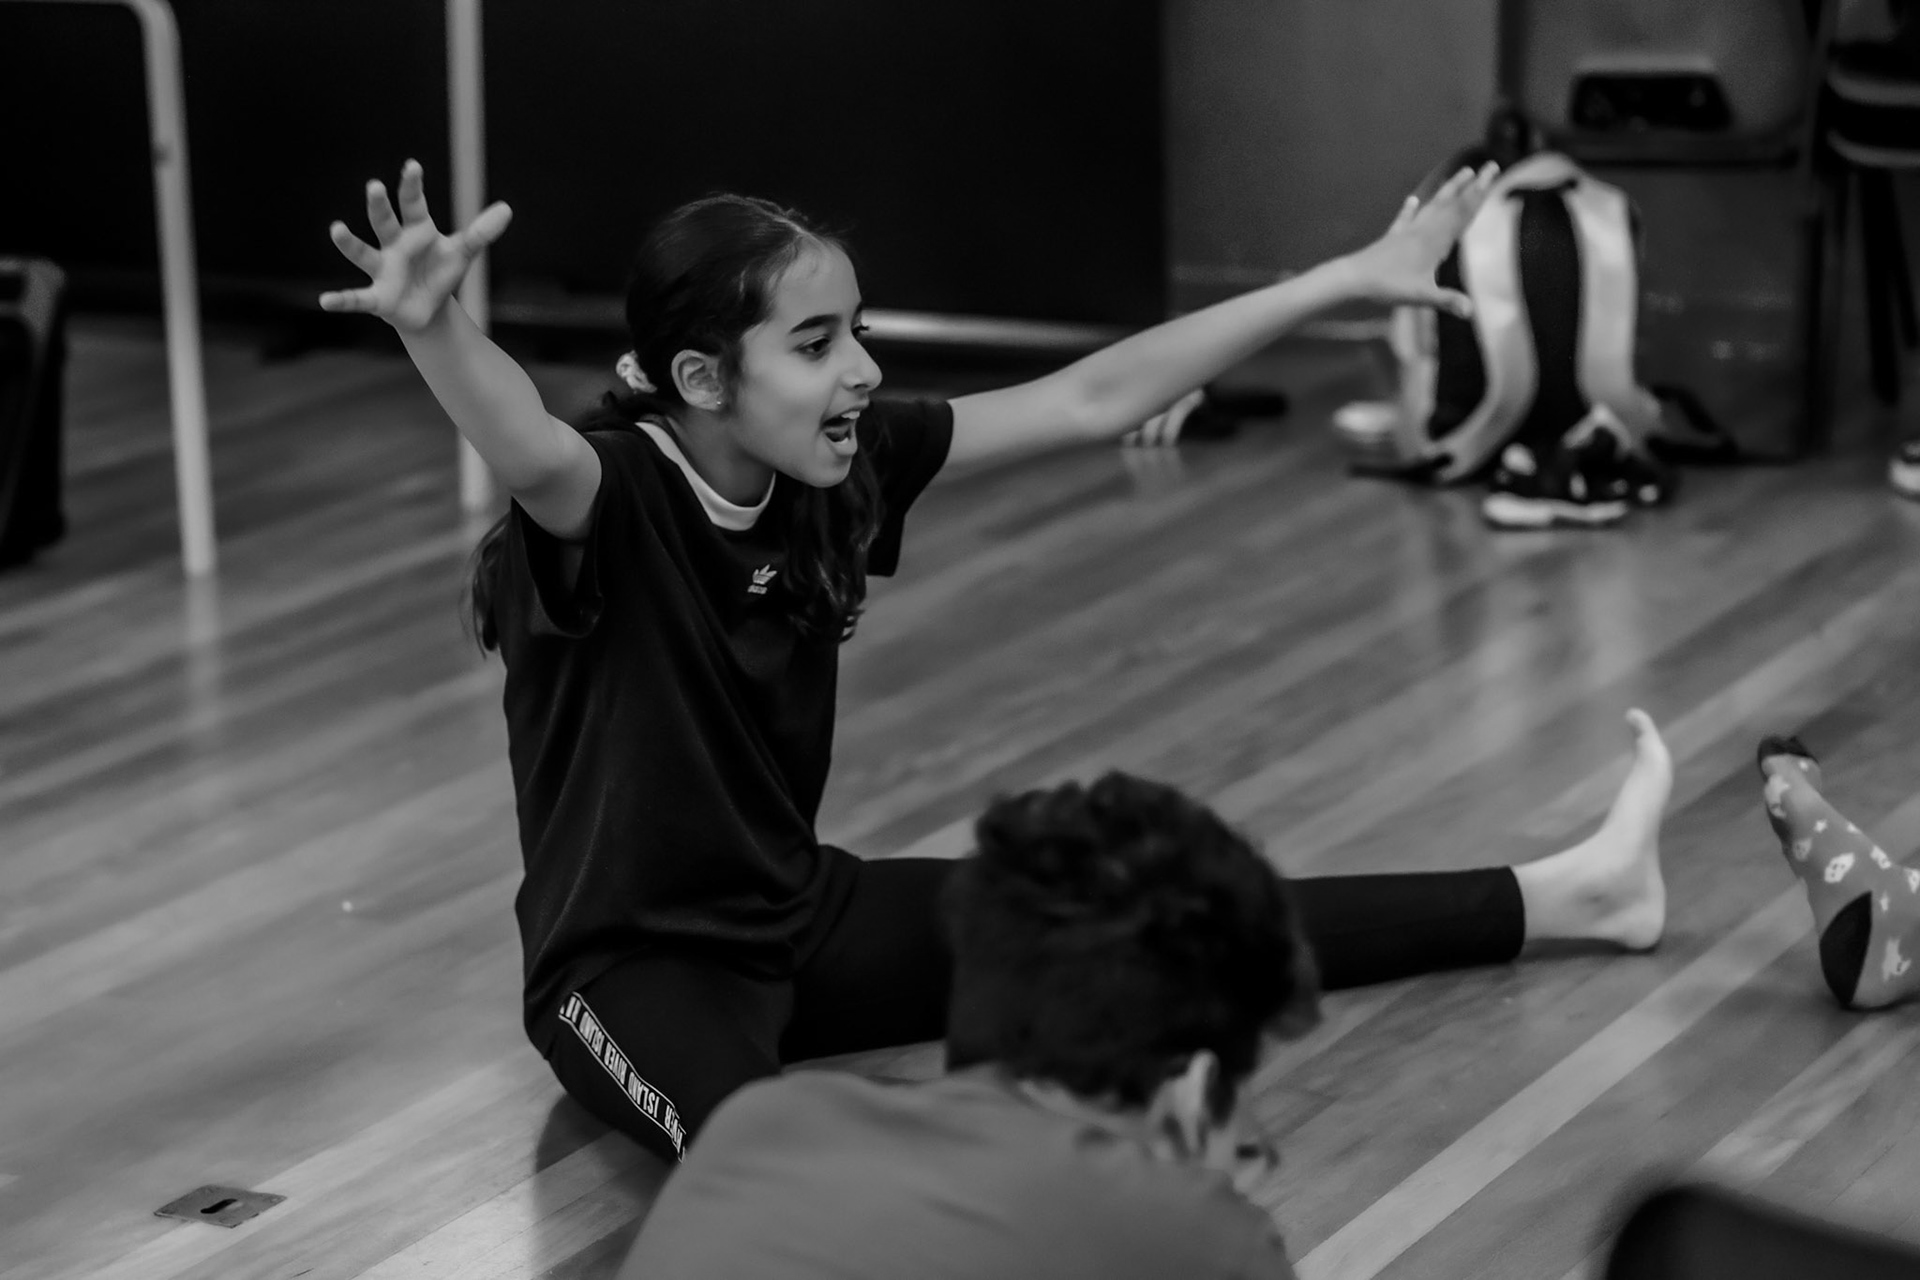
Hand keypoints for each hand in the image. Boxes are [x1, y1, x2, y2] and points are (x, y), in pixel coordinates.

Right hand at [319, 159, 511, 332]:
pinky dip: (341, 300)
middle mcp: (393, 246)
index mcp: (415, 231)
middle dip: (379, 206)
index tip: (413, 166)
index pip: (413, 204)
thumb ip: (481, 232)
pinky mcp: (377, 297)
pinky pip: (356, 298)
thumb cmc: (441, 272)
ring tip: (337, 229)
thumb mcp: (463, 252)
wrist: (429, 308)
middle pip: (384, 221)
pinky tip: (325, 301)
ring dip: (349, 243)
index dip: (412, 186)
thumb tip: (507, 208)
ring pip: (362, 252)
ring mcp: (382, 270)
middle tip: (374, 186)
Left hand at [1341, 163, 1499, 316]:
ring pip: (1433, 206)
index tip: (1492, 173)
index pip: (1463, 212)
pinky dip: (1409, 210)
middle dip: (1473, 186)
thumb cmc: (1387, 287)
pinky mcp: (1391, 239)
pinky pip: (1404, 221)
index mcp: (1434, 240)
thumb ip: (1447, 301)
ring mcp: (1407, 233)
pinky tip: (1412, 200)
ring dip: (1449, 190)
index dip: (1480, 193)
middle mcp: (1423, 230)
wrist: (1352, 279)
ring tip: (1463, 173)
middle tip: (1491, 166)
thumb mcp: (1420, 296)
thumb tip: (1470, 312)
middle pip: (1453, 204)